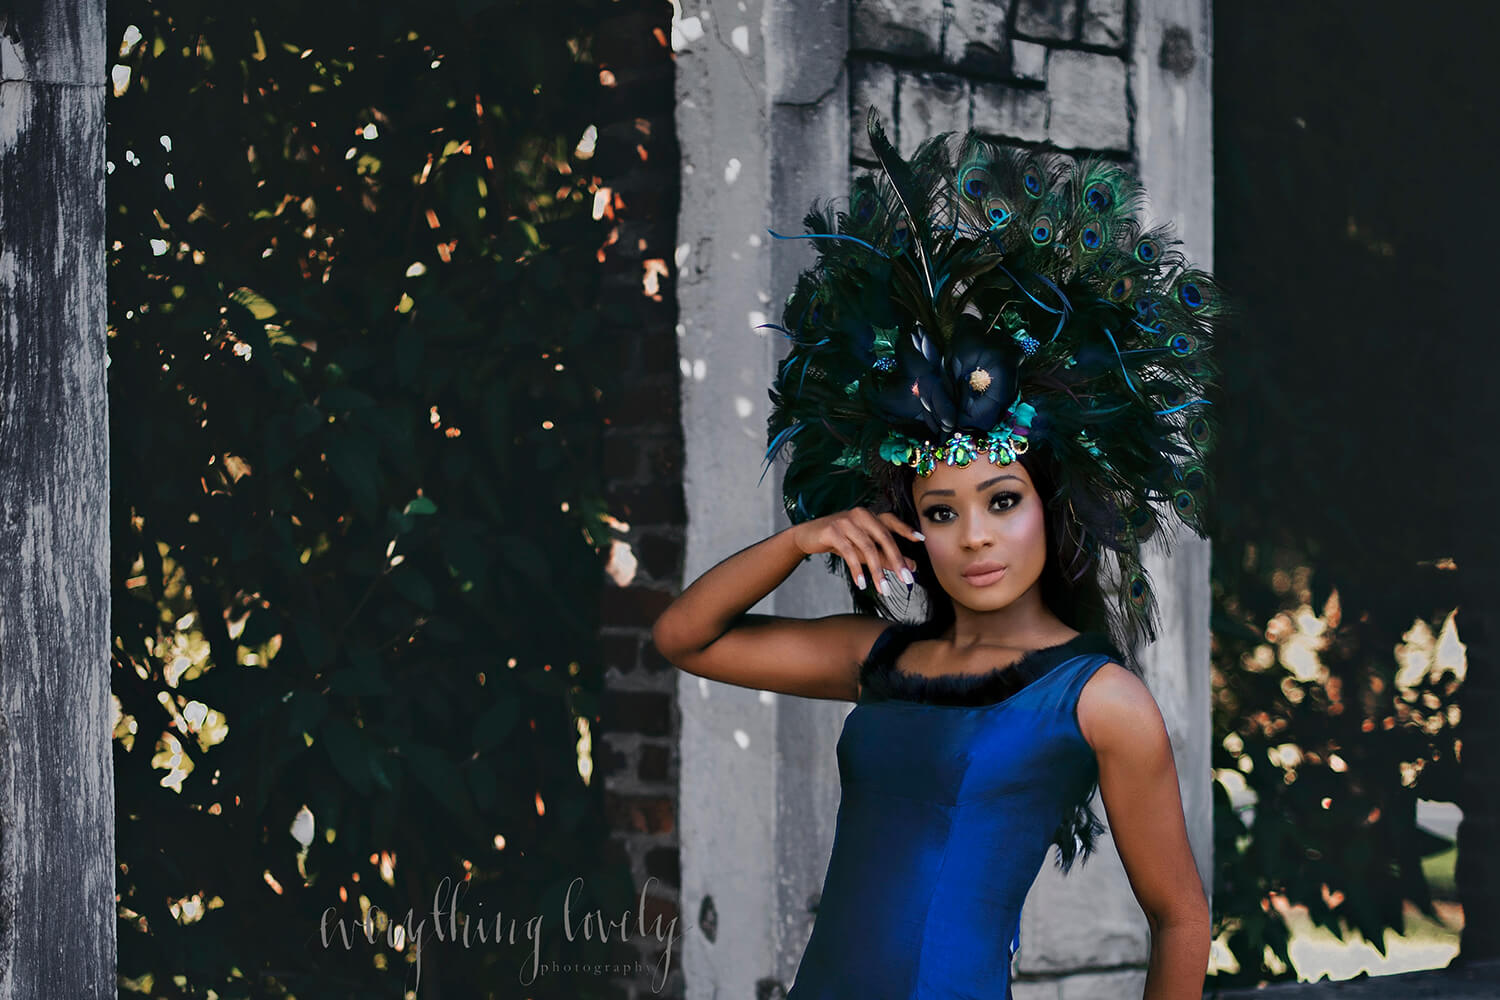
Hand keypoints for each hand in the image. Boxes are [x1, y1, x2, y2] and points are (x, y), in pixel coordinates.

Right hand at [791, 508, 924, 595]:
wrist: (807, 536)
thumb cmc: (840, 541)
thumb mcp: (863, 548)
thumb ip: (886, 556)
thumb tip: (912, 567)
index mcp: (869, 515)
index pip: (891, 521)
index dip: (906, 529)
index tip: (920, 540)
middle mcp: (860, 515)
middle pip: (883, 537)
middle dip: (896, 559)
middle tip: (907, 579)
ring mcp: (845, 521)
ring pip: (867, 547)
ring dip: (877, 571)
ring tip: (884, 589)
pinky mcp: (832, 531)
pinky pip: (849, 552)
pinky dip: (856, 570)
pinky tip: (862, 583)